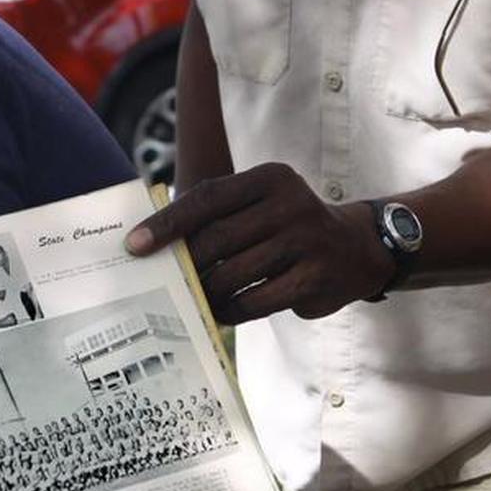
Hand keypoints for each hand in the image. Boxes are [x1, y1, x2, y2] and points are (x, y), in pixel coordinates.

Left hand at [126, 163, 395, 321]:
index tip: (133, 245)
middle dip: (186, 264)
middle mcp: (290, 204)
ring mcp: (305, 241)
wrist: (356, 249)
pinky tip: (219, 312)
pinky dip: (230, 310)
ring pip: (233, 275)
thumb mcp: (261, 202)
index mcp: (269, 178)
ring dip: (205, 292)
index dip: (167, 223)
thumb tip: (155, 239)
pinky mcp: (314, 278)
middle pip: (217, 239)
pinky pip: (256, 301)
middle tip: (164, 282)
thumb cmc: (287, 225)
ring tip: (191, 300)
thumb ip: (218, 213)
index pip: (207, 198)